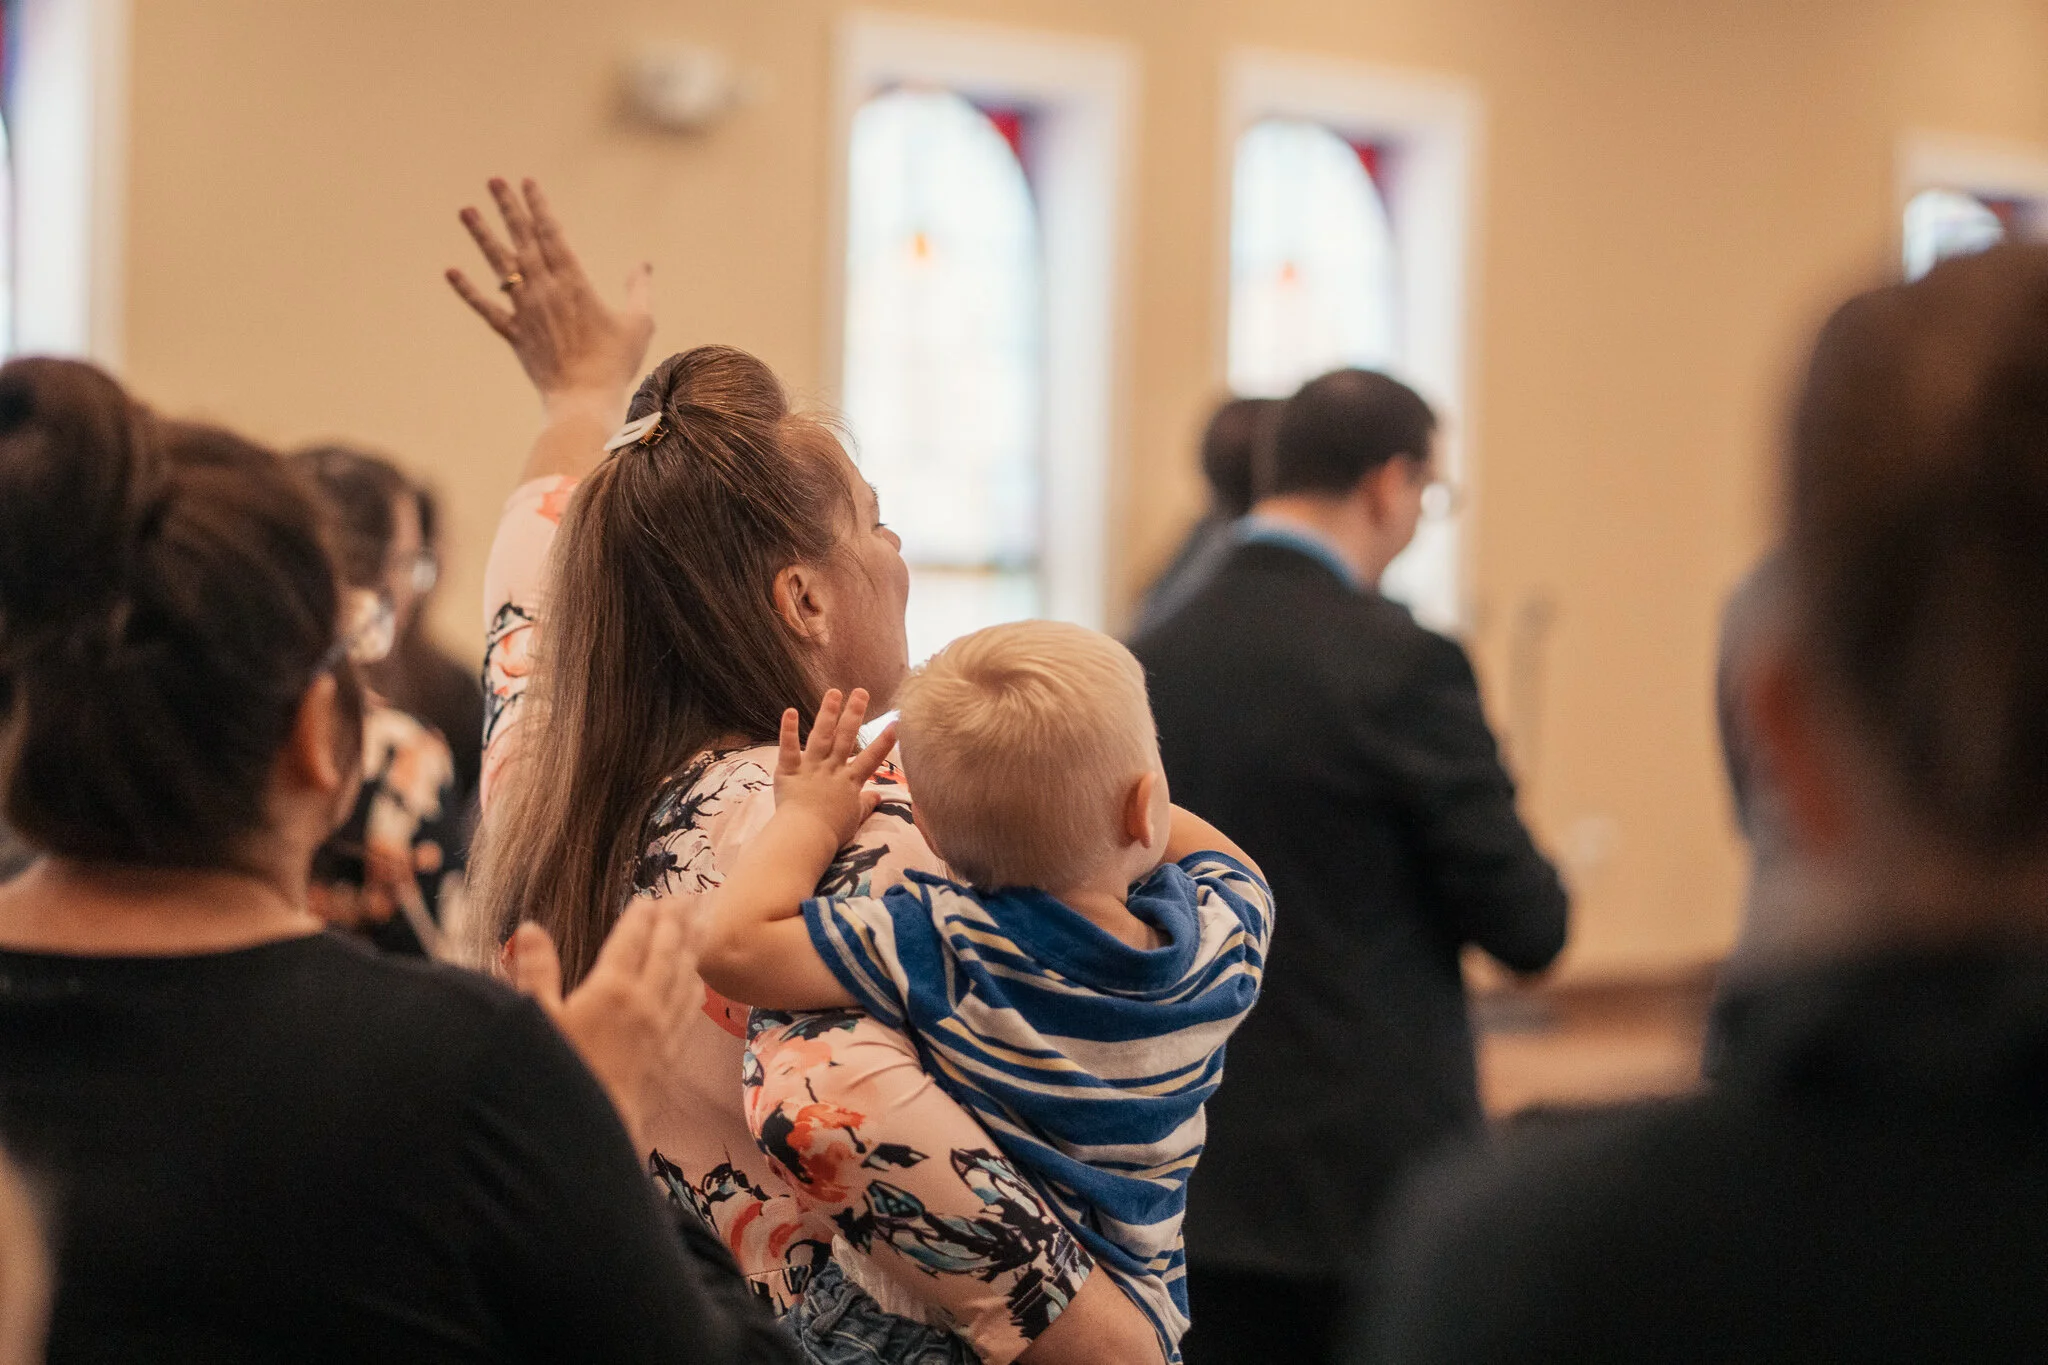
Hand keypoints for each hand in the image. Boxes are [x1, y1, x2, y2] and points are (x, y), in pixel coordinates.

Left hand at [447, 177, 654, 410]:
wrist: (584, 400)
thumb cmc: (616, 363)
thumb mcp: (639, 323)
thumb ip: (639, 291)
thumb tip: (644, 266)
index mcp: (574, 283)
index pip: (551, 234)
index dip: (539, 206)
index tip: (527, 182)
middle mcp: (545, 290)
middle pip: (523, 241)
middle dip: (508, 209)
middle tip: (494, 181)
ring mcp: (525, 312)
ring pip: (500, 267)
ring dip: (482, 237)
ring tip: (466, 210)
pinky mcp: (514, 334)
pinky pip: (487, 308)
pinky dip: (468, 291)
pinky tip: (451, 272)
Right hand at [507, 899, 699, 1152]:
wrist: (584, 1140)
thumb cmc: (552, 1077)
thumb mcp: (534, 1021)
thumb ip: (535, 971)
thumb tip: (530, 928)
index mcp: (612, 991)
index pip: (633, 940)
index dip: (643, 916)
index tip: (651, 897)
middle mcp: (645, 1006)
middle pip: (668, 952)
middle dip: (677, 921)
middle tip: (689, 897)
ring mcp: (662, 1032)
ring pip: (685, 977)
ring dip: (692, 947)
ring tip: (701, 924)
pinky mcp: (669, 1059)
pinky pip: (689, 1010)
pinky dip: (695, 986)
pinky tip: (697, 979)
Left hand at [774, 689, 897, 850]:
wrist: (806, 838)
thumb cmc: (832, 833)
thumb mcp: (855, 819)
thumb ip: (866, 805)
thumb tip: (878, 797)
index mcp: (850, 782)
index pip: (871, 758)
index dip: (884, 741)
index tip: (896, 723)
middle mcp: (832, 769)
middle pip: (845, 737)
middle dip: (854, 714)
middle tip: (861, 692)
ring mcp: (811, 768)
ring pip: (821, 736)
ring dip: (827, 713)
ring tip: (834, 692)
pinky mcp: (789, 771)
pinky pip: (788, 748)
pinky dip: (788, 730)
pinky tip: (790, 710)